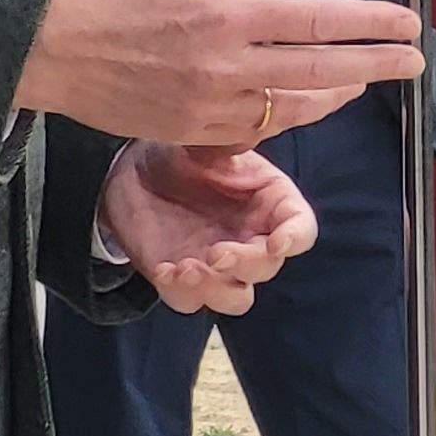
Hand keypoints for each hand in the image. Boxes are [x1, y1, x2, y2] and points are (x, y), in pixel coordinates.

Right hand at [13, 0, 423, 143]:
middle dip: (377, 65)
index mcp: (227, 16)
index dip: (372, 24)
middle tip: (415, 62)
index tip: (409, 23)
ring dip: (338, 93)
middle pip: (323, 70)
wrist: (46, 47)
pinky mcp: (191, 131)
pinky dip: (291, 114)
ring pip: (295, 106)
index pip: (319, 20)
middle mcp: (226, 67)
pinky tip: (310, 100)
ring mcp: (210, 106)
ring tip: (367, 78)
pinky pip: (258, 129)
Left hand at [100, 141, 316, 315]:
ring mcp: (218, 265)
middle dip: (245, 265)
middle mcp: (251, 239)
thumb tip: (247, 134)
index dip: (295, 239)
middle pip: (267, 268)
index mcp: (270, 204)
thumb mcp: (208, 143)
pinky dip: (179, 291)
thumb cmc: (183, 153)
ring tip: (187, 268)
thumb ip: (231, 148)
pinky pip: (189, 301)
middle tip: (216, 252)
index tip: (276, 243)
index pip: (301, 229)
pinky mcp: (185, 280)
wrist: (134, 171)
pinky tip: (165, 269)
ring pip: (235, 298)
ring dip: (216, 290)